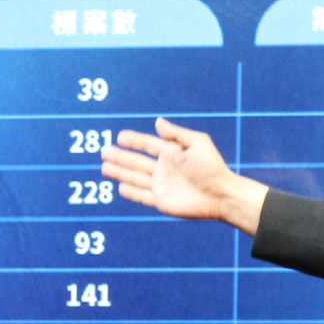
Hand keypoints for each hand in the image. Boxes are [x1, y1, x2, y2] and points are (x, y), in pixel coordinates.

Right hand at [100, 117, 268, 234]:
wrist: (220, 194)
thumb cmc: (212, 167)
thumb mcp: (197, 143)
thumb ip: (176, 134)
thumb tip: (157, 122)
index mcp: (171, 153)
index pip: (147, 145)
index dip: (133, 141)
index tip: (119, 137)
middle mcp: (164, 169)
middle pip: (137, 161)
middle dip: (120, 156)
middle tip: (103, 151)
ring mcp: (162, 186)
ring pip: (135, 178)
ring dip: (120, 173)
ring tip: (104, 168)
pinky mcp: (162, 201)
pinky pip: (142, 196)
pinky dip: (131, 192)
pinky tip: (120, 187)